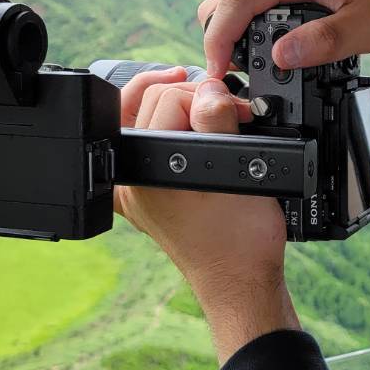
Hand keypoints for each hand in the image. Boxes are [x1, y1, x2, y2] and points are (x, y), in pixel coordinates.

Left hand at [113, 67, 299, 362]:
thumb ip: (218, 122)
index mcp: (142, 172)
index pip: (168, 98)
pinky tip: (187, 126)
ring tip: (206, 103)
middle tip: (228, 107)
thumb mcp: (239, 171)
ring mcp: (133, 186)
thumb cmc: (241, 240)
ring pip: (143, 116)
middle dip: (193, 95)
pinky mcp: (145, 192)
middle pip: (150, 100)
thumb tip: (210, 88)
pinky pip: (144, 144)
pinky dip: (165, 126)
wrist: (240, 281)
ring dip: (177, 103)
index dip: (210, 96)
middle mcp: (129, 178)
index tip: (237, 109)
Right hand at [196, 0, 369, 77]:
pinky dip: (246, 26)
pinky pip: (247, 0)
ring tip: (257, 66)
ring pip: (231, 1)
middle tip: (242, 75)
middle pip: (223, 1)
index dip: (218, 40)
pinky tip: (267, 48)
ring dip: (233, 34)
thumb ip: (324, 42)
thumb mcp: (367, 27)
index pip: (235, 2)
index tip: (218, 72)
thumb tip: (280, 56)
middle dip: (222, 40)